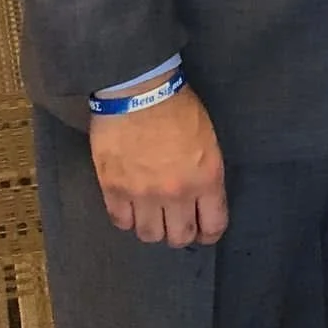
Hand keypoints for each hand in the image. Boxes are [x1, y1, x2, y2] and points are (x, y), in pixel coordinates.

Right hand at [89, 83, 228, 246]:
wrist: (139, 89)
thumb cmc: (178, 106)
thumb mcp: (208, 141)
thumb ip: (206, 175)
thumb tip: (201, 198)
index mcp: (206, 178)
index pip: (213, 225)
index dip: (209, 233)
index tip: (204, 231)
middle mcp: (176, 193)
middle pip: (180, 237)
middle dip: (181, 234)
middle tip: (176, 224)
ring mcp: (143, 194)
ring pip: (149, 235)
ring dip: (153, 229)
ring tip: (151, 216)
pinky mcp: (114, 189)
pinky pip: (121, 221)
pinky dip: (127, 219)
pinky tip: (130, 208)